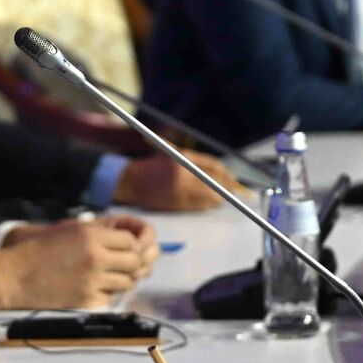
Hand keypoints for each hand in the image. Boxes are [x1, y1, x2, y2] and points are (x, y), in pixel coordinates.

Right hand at [0, 217, 155, 310]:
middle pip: (135, 261)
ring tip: (108, 275)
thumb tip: (129, 237)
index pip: (131, 240)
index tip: (125, 248)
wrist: (15, 276)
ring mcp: (93, 281)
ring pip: (128, 282)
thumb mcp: (69, 229)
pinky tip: (93, 287)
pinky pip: (111, 298)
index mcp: (91, 235)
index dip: (131, 244)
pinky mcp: (87, 301)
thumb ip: (100, 230)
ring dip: (122, 279)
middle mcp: (96, 257)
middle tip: (122, 264)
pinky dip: (107, 294)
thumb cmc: (39, 249)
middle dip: (133, 262)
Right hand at [113, 151, 238, 211]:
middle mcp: (183, 173)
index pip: (213, 166)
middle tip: (232, 189)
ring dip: (218, 198)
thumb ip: (195, 163)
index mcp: (183, 158)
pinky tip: (209, 204)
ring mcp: (179, 189)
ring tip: (221, 198)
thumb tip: (221, 173)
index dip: (225, 173)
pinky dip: (207, 205)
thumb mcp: (173, 156)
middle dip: (226, 186)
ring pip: (209, 196)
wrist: (130, 181)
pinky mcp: (175, 203)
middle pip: (214, 181)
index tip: (232, 177)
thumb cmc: (152, 168)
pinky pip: (199, 206)